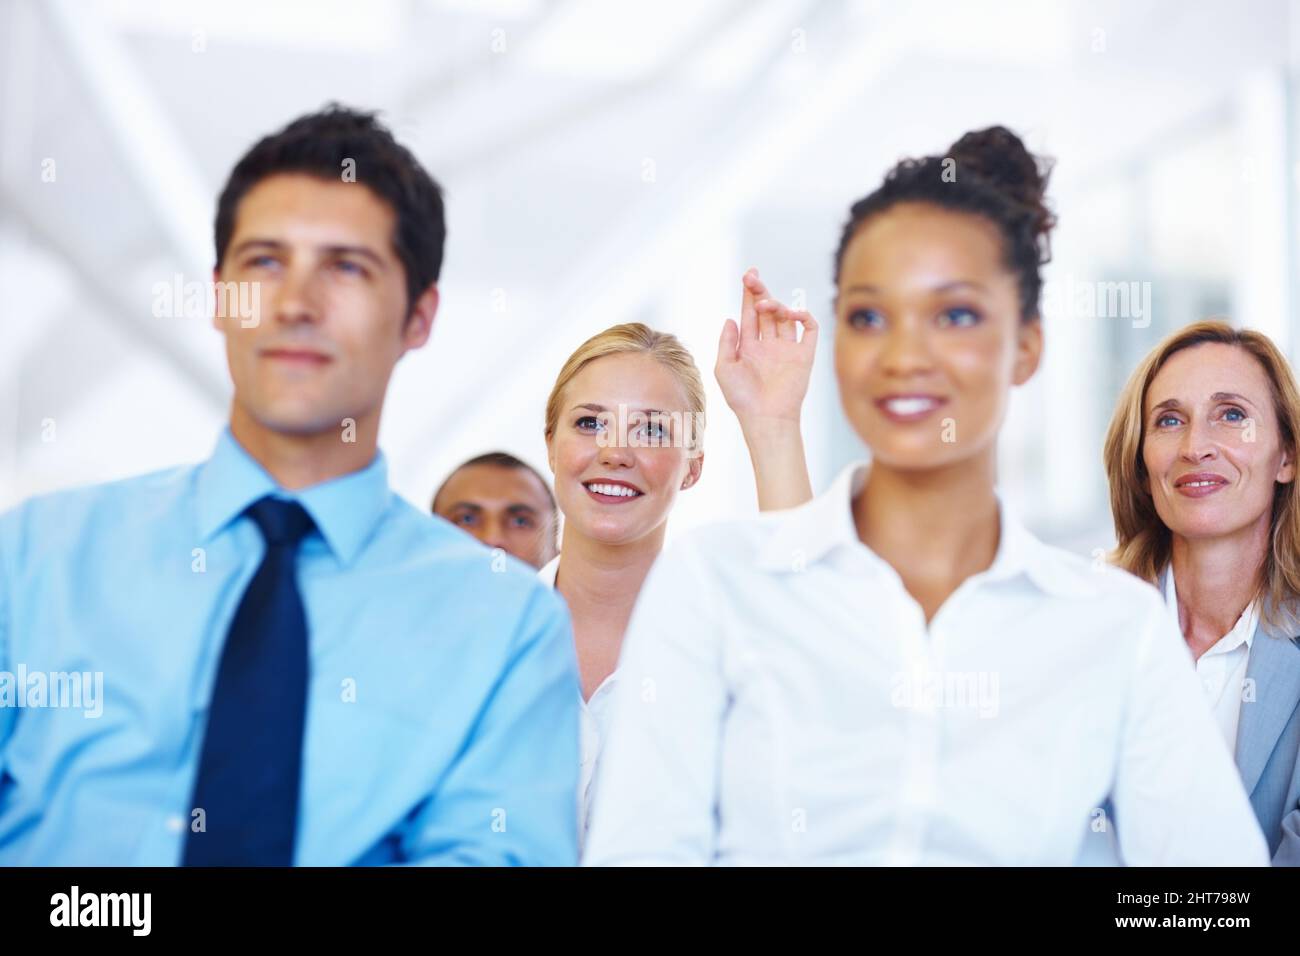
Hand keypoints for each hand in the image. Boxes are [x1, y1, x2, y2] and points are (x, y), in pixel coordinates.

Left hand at [715, 268, 818, 429]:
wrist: (765, 418)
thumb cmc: (742, 399)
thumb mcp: (724, 368)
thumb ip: (726, 342)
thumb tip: (731, 318)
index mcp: (749, 347)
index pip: (750, 314)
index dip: (749, 294)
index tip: (747, 276)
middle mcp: (769, 345)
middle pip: (766, 310)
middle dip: (760, 291)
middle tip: (753, 277)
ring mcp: (787, 349)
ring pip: (785, 316)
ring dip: (776, 304)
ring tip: (764, 304)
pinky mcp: (804, 355)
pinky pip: (809, 329)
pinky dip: (804, 316)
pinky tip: (791, 313)